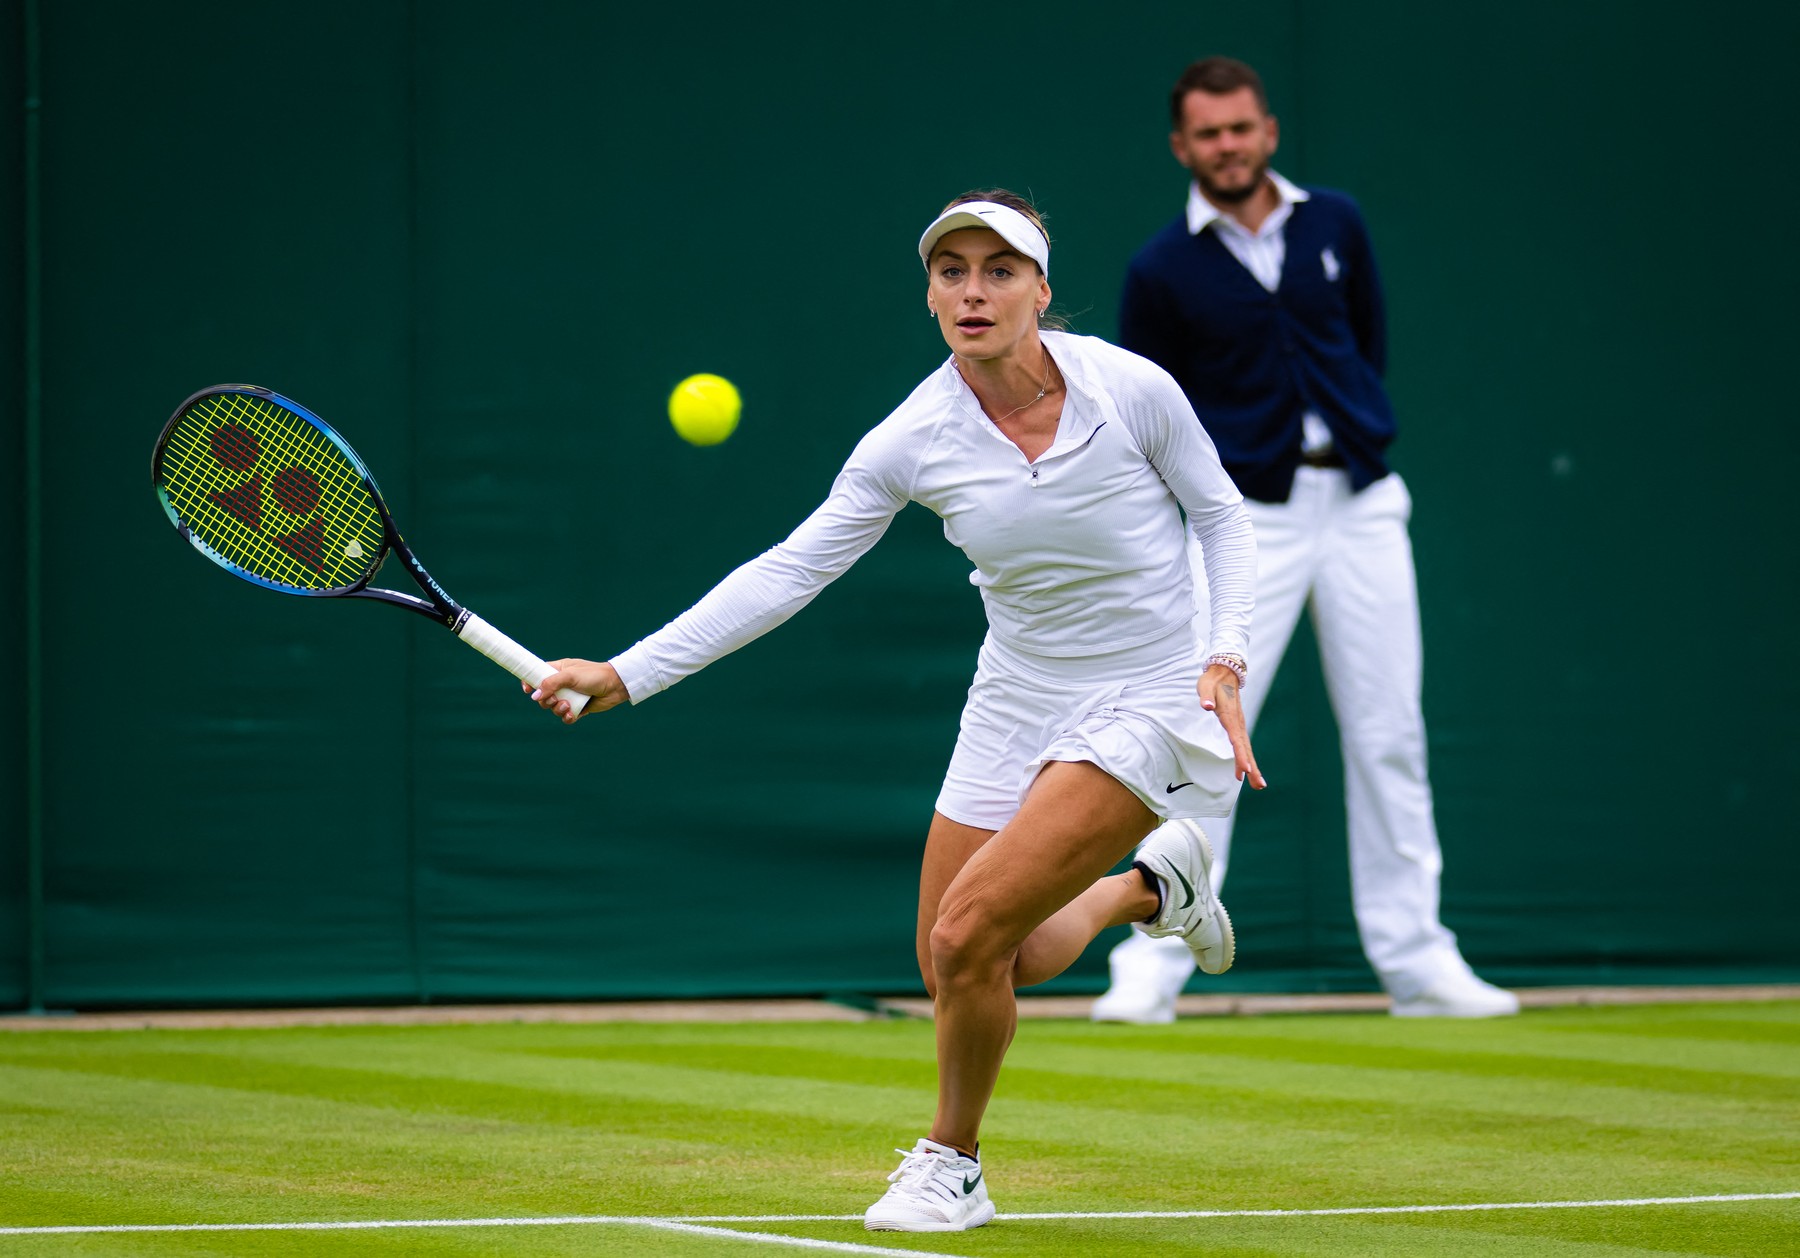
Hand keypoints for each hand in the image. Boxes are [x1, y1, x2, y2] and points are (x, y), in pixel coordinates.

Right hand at [523, 658, 627, 724]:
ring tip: (567, 706)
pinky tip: (573, 714)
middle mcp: (562, 684)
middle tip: (555, 699)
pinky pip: (566, 717)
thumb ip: (551, 684)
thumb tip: (534, 696)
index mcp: (558, 670)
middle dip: (547, 701)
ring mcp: (570, 696)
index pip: (537, 675)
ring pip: (554, 708)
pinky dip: (567, 717)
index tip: (527, 690)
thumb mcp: (570, 675)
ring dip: (558, 709)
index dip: (530, 683)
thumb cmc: (593, 675)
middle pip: (543, 696)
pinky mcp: (578, 708)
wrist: (615, 685)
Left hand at [1199, 664, 1265, 789]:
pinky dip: (1246, 759)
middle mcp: (1238, 723)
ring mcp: (1239, 725)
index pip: (1236, 739)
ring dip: (1253, 767)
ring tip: (1259, 786)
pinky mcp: (1237, 726)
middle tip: (1259, 785)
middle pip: (1246, 749)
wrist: (1224, 672)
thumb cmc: (1212, 681)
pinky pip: (1243, 745)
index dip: (1241, 755)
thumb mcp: (1205, 686)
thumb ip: (1205, 696)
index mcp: (1230, 716)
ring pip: (1247, 749)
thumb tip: (1206, 706)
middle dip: (1252, 767)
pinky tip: (1247, 771)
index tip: (1246, 770)